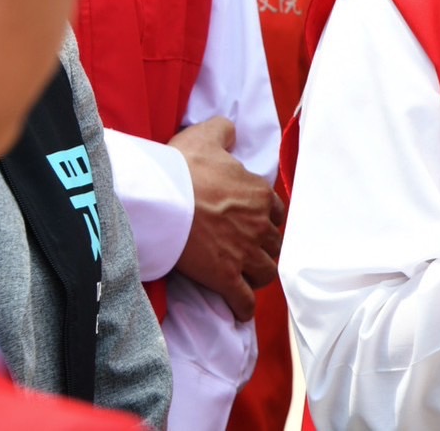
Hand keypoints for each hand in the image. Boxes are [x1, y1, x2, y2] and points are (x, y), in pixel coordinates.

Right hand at [169, 116, 285, 321]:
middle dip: (265, 249)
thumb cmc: (184, 166)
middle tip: (251, 253)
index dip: (267, 219)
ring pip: (266, 272)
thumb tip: (230, 128)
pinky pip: (244, 299)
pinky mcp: (225, 276)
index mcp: (259, 194)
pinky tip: (241, 311)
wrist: (163, 198)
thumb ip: (223, 131)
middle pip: (274, 244)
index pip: (276, 212)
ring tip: (249, 279)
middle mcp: (259, 225)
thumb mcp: (207, 136)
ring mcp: (244, 252)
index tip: (257, 224)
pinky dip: (244, 307)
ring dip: (259, 276)